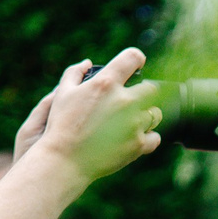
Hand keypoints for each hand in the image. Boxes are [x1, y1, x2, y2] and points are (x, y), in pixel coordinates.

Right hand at [13, 53, 161, 184]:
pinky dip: (148, 137)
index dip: (136, 59)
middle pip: (151, 89)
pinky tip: (135, 137)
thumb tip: (87, 63)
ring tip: (131, 122)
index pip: (133, 58)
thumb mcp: (62, 93)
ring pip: (155, 114)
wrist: (65, 161)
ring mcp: (134, 124)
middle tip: (130, 102)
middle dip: (143, 93)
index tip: (136, 65)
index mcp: (106, 83)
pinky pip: (155, 137)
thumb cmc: (61, 125)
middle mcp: (125, 101)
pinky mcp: (138, 145)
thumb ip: (74, 73)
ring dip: (147, 115)